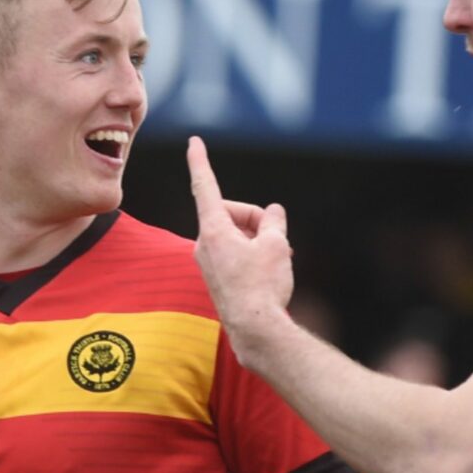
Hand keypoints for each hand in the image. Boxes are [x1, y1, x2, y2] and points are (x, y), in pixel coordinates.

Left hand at [186, 137, 296, 351]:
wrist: (255, 330)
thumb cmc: (264, 286)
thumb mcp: (277, 245)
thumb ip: (274, 222)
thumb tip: (273, 213)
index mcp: (213, 230)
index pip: (205, 186)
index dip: (200, 161)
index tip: (194, 141)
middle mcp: (204, 244)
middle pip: (232, 213)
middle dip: (256, 219)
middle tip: (278, 238)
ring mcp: (208, 262)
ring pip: (237, 235)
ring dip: (258, 239)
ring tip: (278, 259)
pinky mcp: (215, 277)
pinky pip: (235, 253)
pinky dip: (253, 254)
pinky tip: (269, 271)